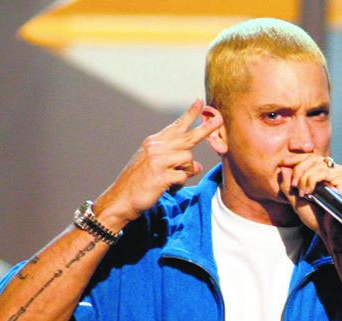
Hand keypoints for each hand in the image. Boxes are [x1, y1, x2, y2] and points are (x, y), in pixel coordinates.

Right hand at [94, 99, 222, 227]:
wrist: (121, 198)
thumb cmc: (139, 183)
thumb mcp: (155, 166)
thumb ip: (176, 162)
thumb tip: (198, 166)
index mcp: (154, 142)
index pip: (176, 126)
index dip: (189, 114)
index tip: (200, 102)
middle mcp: (156, 147)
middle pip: (188, 137)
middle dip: (206, 129)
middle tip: (220, 118)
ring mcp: (158, 161)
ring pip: (188, 159)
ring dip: (185, 171)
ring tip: (171, 179)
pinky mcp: (161, 176)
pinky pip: (183, 176)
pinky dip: (179, 184)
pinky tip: (168, 187)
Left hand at [279, 153, 341, 238]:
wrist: (329, 231)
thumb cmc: (315, 218)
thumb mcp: (296, 200)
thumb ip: (288, 185)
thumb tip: (282, 168)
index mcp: (324, 174)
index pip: (310, 158)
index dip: (297, 158)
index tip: (283, 162)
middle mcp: (334, 171)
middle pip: (312, 158)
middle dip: (298, 169)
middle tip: (293, 186)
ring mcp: (341, 173)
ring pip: (316, 163)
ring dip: (303, 178)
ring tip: (302, 193)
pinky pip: (322, 172)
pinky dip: (311, 180)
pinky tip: (309, 192)